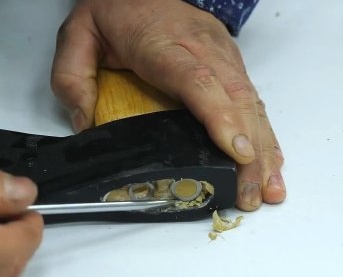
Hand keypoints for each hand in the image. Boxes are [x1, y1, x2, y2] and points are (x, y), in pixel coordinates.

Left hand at [51, 0, 284, 210]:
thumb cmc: (116, 9)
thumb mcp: (77, 36)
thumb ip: (73, 79)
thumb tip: (86, 125)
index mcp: (164, 45)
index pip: (198, 81)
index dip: (220, 117)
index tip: (236, 151)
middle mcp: (201, 49)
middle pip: (234, 98)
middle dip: (248, 150)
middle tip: (250, 192)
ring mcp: (221, 54)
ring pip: (250, 101)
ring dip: (263, 147)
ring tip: (267, 188)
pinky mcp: (229, 61)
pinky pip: (251, 99)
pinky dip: (263, 132)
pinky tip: (269, 160)